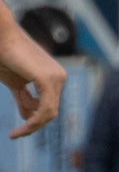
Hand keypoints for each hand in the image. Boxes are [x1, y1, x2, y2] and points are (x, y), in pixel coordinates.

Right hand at [0, 22, 63, 137]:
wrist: (1, 36)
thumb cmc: (5, 55)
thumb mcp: (15, 82)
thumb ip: (24, 97)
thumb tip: (28, 116)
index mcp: (54, 77)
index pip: (48, 105)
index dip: (34, 120)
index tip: (17, 132)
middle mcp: (60, 77)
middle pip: (50, 111)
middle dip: (33, 125)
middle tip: (16, 135)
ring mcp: (56, 78)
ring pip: (48, 113)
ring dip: (32, 126)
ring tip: (16, 133)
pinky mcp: (47, 79)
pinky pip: (45, 108)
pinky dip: (35, 122)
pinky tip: (22, 128)